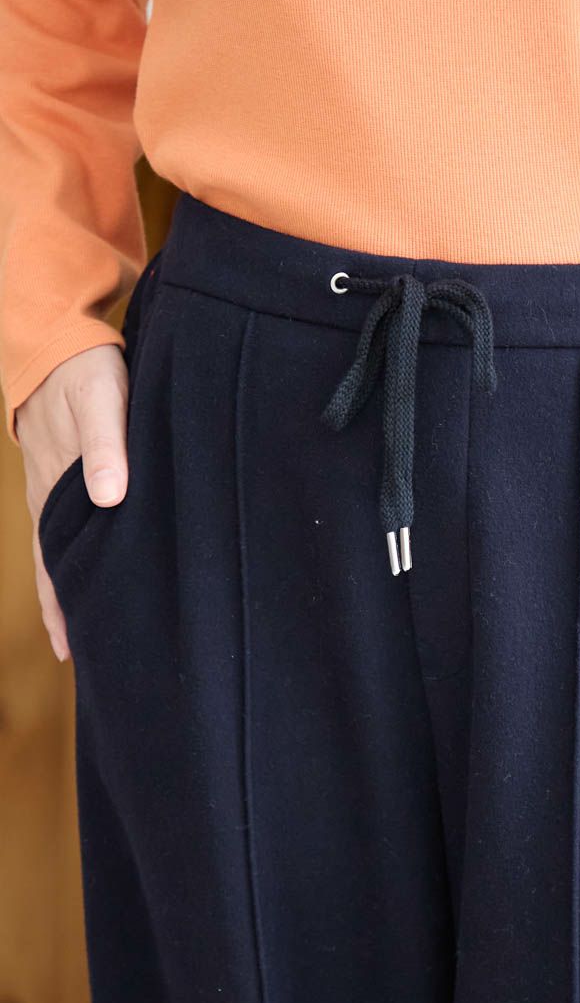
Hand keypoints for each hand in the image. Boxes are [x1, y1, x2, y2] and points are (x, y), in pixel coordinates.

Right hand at [16, 345, 129, 662]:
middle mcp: (49, 495)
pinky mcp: (58, 477)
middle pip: (53, 567)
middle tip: (83, 662)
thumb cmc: (86, 371)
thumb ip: (106, 445)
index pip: (58, 560)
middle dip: (67, 614)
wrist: (58, 340)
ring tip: (79, 638)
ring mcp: (50, 488)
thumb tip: (108, 497)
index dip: (68, 604)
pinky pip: (58, 531)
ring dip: (66, 592)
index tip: (79, 647)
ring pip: (54, 553)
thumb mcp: (102, 400)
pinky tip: (81, 580)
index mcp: (58, 485)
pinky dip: (63, 562)